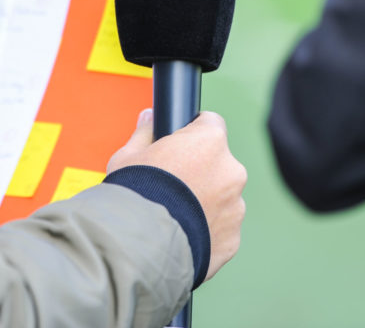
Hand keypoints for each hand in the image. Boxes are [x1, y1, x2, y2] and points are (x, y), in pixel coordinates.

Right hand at [108, 109, 246, 280]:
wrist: (137, 247)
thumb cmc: (132, 194)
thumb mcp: (128, 156)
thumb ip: (145, 133)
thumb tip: (149, 118)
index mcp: (209, 141)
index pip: (211, 123)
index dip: (193, 133)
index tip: (179, 146)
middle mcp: (231, 171)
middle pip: (219, 164)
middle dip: (200, 172)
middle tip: (171, 187)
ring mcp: (236, 207)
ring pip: (223, 198)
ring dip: (205, 204)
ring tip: (173, 217)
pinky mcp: (233, 239)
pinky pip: (221, 230)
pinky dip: (205, 233)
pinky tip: (180, 237)